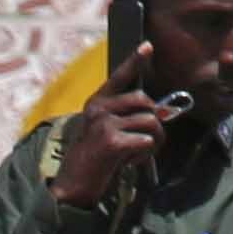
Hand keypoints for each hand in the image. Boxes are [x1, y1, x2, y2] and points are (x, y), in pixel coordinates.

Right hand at [49, 72, 178, 211]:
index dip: (134, 61)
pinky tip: (129, 162)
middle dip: (155, 121)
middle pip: (144, 100)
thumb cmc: (92, 161)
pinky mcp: (111, 141)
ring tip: (138, 154)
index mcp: (96, 103)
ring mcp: (103, 123)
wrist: (72, 186)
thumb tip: (159, 114)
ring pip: (150, 121)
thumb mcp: (105, 133)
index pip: (118, 77)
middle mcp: (98, 108)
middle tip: (149, 140)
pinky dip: (144, 155)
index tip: (148, 46)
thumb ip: (126, 120)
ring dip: (153, 140)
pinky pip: (146, 140)